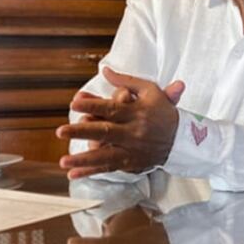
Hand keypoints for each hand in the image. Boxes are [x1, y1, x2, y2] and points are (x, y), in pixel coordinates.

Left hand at [57, 68, 184, 178]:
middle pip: (104, 132)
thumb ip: (125, 81)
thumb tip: (104, 70)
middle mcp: (133, 133)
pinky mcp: (130, 163)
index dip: (93, 105)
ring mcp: (131, 150)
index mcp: (136, 113)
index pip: (111, 108)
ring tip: (64, 161)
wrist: (182, 139)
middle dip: (81, 132)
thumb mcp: (150, 91)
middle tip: (61, 131)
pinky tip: (73, 173)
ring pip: (105, 156)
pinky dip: (90, 172)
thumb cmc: (163, 112)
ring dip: (83, 160)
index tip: (75, 102)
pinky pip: (108, 168)